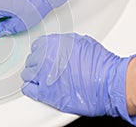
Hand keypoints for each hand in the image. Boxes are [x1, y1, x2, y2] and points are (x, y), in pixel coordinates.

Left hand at [21, 33, 135, 125]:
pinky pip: (28, 89)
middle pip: (31, 61)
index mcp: (52, 44)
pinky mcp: (45, 93)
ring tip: (41, 79)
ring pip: (28, 74)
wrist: (108, 82)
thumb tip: (57, 47)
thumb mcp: (80, 42)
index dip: (40, 52)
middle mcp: (44, 58)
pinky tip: (35, 88)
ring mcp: (43, 76)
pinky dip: (30, 88)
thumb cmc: (99, 63)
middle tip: (44, 69)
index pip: (36, 46)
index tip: (42, 57)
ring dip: (33, 76)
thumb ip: (63, 43)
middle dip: (37, 64)